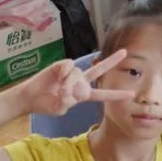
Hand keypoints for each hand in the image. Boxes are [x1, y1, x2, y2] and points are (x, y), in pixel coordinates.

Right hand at [19, 50, 133, 116]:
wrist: (30, 98)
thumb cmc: (46, 104)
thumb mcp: (59, 108)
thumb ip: (67, 102)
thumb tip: (70, 92)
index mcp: (83, 94)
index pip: (103, 94)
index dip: (116, 95)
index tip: (131, 94)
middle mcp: (81, 81)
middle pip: (99, 70)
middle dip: (112, 61)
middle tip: (125, 52)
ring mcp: (72, 73)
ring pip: (78, 73)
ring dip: (69, 83)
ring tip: (59, 91)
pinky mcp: (62, 66)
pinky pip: (69, 66)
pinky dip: (64, 73)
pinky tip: (57, 78)